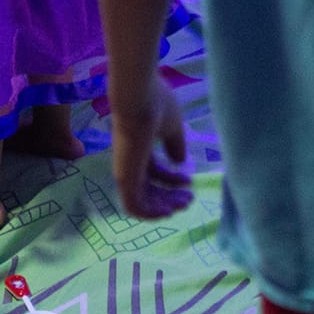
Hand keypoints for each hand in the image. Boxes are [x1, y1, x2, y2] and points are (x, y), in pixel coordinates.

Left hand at [109, 74, 191, 219]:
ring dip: (163, 207)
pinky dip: (150, 213)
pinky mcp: (124, 179)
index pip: (155, 172)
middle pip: (150, 188)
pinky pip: (134, 206)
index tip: (189, 181)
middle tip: (189, 199)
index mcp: (141, 149)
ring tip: (182, 205)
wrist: (140, 99)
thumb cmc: (157, 106)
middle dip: (171, 197)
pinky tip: (167, 212)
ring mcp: (126, 171)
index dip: (173, 180)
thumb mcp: (173, 127)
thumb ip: (175, 145)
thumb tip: (180, 162)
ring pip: (143, 200)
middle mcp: (131, 162)